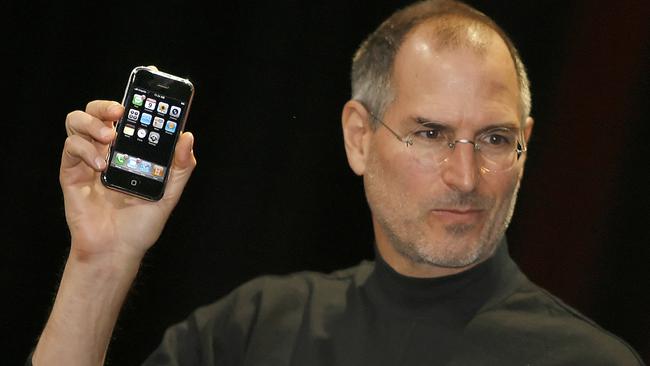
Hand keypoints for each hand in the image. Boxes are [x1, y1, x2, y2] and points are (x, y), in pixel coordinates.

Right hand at [60, 100, 195, 262]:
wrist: (116, 250)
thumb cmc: (141, 224)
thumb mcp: (169, 194)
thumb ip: (180, 167)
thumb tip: (187, 136)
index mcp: (131, 150)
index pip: (129, 115)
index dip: (135, 96)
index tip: (146, 82)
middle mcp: (108, 150)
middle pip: (98, 111)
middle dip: (107, 104)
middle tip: (121, 111)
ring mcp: (87, 159)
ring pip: (77, 120)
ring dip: (92, 123)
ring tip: (110, 138)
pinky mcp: (72, 173)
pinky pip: (71, 147)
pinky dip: (85, 150)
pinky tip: (101, 165)